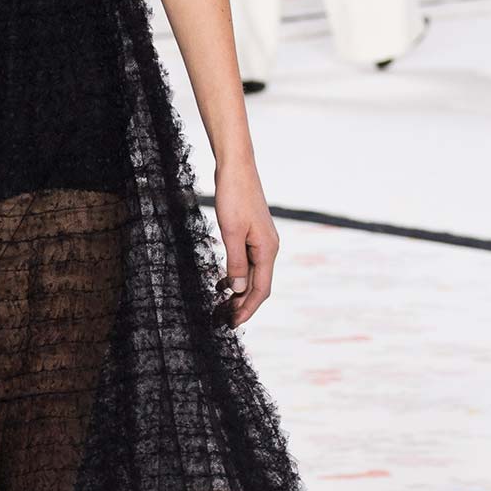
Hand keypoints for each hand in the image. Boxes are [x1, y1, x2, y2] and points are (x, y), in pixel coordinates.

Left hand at [212, 160, 278, 327]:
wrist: (236, 167)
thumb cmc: (233, 196)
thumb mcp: (231, 232)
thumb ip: (236, 262)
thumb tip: (239, 289)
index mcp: (267, 250)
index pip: (261, 290)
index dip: (246, 309)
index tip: (231, 323)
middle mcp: (269, 248)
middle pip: (258, 285)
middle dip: (241, 304)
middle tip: (222, 319)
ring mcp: (262, 241)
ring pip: (252, 274)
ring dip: (238, 291)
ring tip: (221, 305)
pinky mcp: (252, 234)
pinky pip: (247, 262)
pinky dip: (236, 275)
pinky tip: (222, 282)